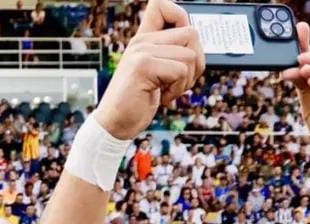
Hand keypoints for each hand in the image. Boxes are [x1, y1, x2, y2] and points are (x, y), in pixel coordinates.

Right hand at [93, 0, 204, 140]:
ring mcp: (142, 51)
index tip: (181, 45)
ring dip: (186, 80)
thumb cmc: (136, 103)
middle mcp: (142, 40)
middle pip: (192, 33)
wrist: (114, 126)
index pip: (162, 4)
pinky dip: (177, 90)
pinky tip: (163, 97)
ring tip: (168, 90)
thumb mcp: (154, 74)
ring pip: (190, 55)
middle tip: (179, 81)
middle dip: (196, 62)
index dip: (181, 16)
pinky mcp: (144, 66)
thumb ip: (168, 55)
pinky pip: (181, 71)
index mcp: (144, 38)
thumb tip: (195, 46)